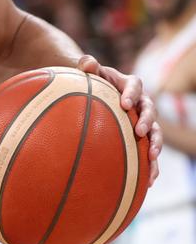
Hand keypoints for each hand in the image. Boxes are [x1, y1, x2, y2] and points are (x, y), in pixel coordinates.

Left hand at [77, 55, 161, 184]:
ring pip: (155, 133)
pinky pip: (149, 152)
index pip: (135, 86)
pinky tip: (149, 181)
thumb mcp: (90, 72)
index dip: (131, 94)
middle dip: (148, 121)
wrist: (95, 94)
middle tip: (140, 131)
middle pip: (150, 110)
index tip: (124, 104)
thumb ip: (88, 66)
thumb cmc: (92, 82)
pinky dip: (151, 165)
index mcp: (130, 84)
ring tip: (152, 157)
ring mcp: (143, 121)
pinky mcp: (141, 138)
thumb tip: (87, 63)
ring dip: (155, 144)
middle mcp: (141, 103)